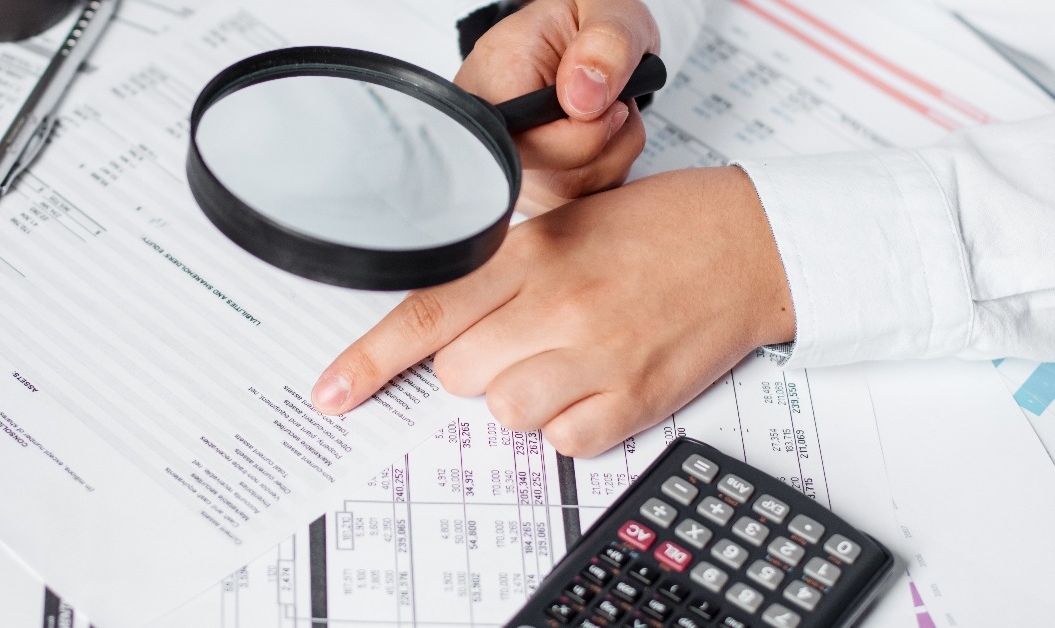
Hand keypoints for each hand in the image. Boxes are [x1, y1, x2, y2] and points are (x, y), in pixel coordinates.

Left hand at [312, 167, 795, 456]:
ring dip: (525, 396)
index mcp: (529, 253)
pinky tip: (597, 384)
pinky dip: (571, 424)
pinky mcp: (634, 398)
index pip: (426, 314)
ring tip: (565, 360)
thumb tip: (443, 334)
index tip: (333, 393)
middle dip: (477, 366)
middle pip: (457, 375)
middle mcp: (555, 304)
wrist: (746, 244)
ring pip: (506, 414)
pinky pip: (563, 442)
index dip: (369, 360)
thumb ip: (499, 273)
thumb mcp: (563, 225)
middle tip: (521, 339)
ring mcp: (595, 354)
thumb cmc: (654, 230)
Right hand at [456, 0, 659, 214]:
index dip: (586, 133)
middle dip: (608, 143)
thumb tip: (585, 98)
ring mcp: (513, 169)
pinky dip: (609, 171)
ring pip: (577, 195)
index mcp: (492, 81)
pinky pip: (585, 203)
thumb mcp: (608, 11)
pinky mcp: (535, 193)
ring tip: (605, 113)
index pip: (532, 145)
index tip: (609, 100)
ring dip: (614, 155)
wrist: (582, 44)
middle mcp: (493, 134)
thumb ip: (606, 43)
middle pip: (558, 179)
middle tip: (613, 99)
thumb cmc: (586, 26)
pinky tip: (600, 139)